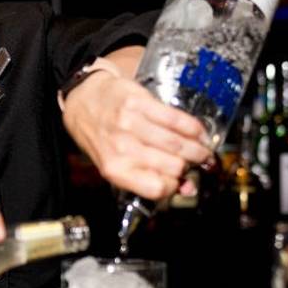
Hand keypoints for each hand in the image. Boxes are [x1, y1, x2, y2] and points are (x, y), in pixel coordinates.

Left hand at [62, 72, 212, 199]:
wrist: (83, 99)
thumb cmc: (100, 134)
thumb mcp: (113, 163)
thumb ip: (146, 178)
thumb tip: (186, 188)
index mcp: (115, 169)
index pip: (157, 188)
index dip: (176, 187)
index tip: (183, 181)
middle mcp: (121, 148)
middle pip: (172, 166)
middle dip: (191, 166)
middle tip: (198, 162)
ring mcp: (130, 124)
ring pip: (176, 143)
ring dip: (197, 148)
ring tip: (203, 149)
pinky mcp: (138, 102)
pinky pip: (175, 119)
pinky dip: (193, 127)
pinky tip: (198, 132)